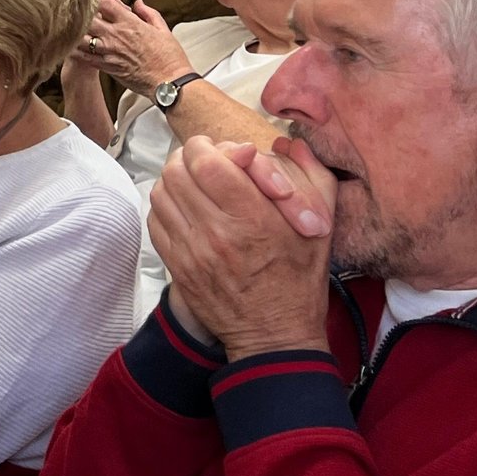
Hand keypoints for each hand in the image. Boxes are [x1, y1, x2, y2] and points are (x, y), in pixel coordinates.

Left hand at [69, 0, 193, 95]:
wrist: (169, 82)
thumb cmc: (169, 56)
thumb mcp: (162, 29)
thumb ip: (148, 13)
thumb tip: (137, 3)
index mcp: (129, 23)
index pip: (104, 2)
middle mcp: (115, 36)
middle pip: (87, 18)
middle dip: (82, 13)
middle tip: (80, 12)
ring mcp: (109, 51)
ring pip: (81, 38)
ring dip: (77, 32)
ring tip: (76, 29)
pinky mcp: (106, 66)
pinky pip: (83, 57)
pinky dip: (76, 50)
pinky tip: (74, 46)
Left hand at [151, 135, 333, 359]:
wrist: (275, 333)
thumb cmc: (300, 279)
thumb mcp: (320, 225)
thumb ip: (311, 176)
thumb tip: (286, 142)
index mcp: (254, 219)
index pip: (207, 162)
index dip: (207, 146)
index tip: (220, 149)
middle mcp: (217, 233)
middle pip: (177, 172)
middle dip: (188, 158)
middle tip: (204, 161)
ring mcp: (192, 251)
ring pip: (161, 192)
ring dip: (175, 180)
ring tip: (194, 182)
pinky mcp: (177, 265)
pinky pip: (156, 219)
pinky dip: (166, 206)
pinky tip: (185, 207)